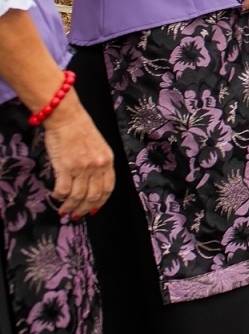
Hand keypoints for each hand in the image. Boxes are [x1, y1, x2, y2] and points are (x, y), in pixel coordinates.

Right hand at [42, 97, 113, 218]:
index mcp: (108, 160)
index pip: (108, 188)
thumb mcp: (99, 146)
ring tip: (64, 211)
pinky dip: (59, 196)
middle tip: (76, 215)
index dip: (101, 202)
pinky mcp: (66, 167)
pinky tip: (56, 196)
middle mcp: (98, 166)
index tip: (94, 210)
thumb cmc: (80, 130)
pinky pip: (64, 190)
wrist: (67, 118)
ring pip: (78, 196)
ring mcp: (82, 167)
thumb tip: (92, 182)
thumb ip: (99, 163)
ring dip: (70, 207)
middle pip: (94, 195)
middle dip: (85, 209)